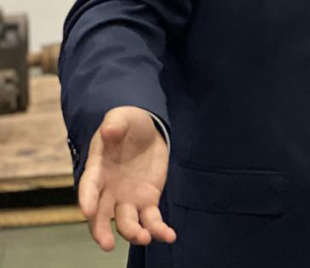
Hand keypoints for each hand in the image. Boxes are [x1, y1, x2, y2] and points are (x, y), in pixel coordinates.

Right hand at [78, 106, 175, 251]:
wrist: (145, 131)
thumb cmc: (127, 124)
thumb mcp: (121, 118)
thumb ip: (115, 124)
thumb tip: (110, 130)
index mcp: (97, 171)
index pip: (88, 187)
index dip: (86, 199)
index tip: (86, 212)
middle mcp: (108, 191)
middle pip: (101, 216)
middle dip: (102, 231)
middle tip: (107, 244)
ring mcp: (127, 199)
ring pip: (126, 222)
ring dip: (133, 233)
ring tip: (144, 238)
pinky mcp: (147, 201)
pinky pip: (151, 220)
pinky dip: (159, 230)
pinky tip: (169, 236)